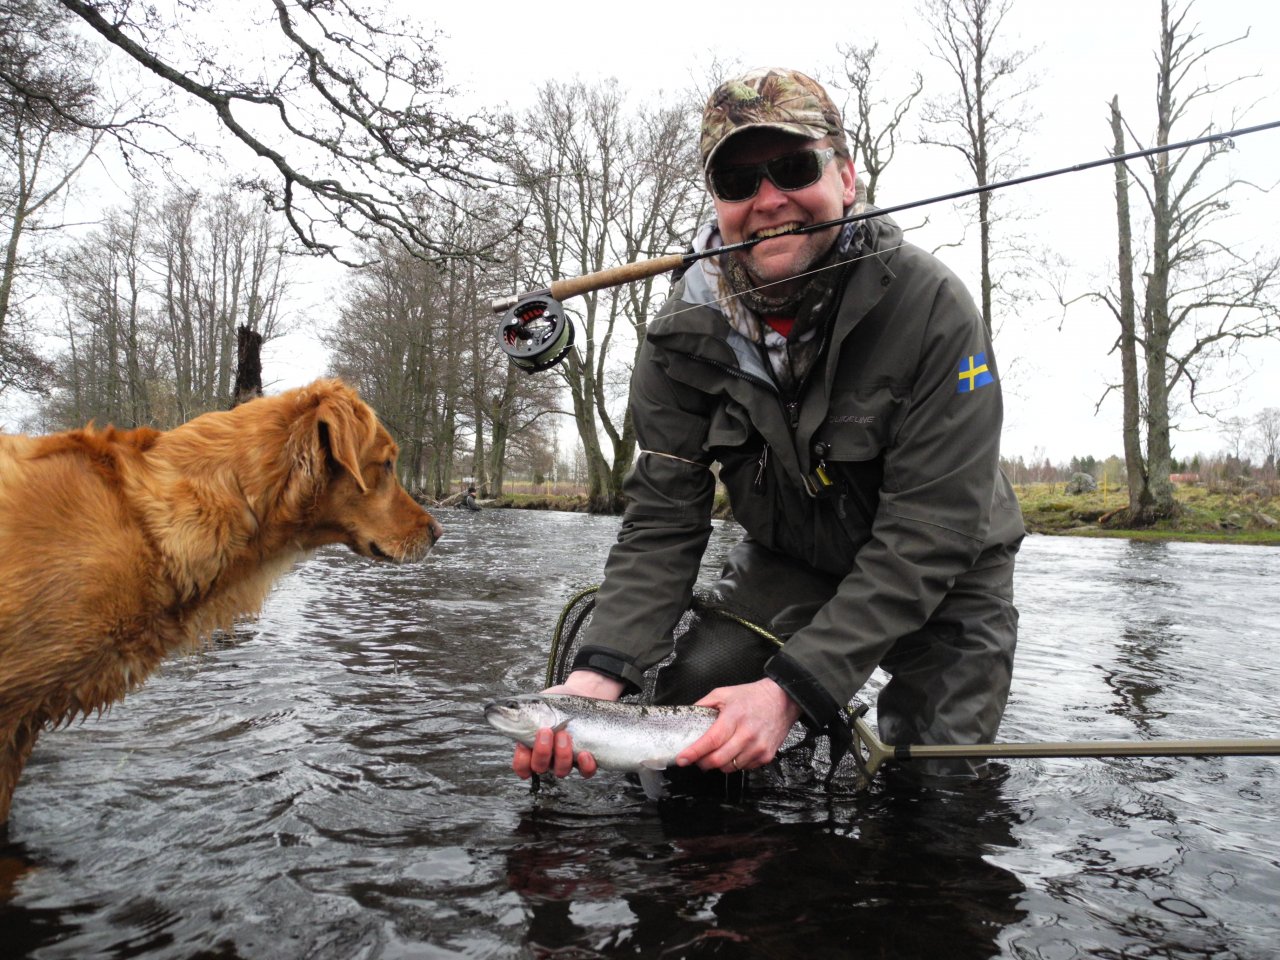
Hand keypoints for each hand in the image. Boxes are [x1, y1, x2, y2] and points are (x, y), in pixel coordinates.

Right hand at [511, 670, 624, 779]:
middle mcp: (549, 758)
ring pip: (561, 771)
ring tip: (565, 734)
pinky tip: (585, 752)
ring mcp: (568, 760)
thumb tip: (493, 709)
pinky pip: (586, 772)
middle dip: (541, 751)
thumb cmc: (556, 701)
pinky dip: (585, 766)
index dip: (521, 762)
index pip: (522, 767)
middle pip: (540, 767)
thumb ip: (519, 709)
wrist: (583, 692)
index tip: (524, 744)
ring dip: (562, 755)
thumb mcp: (536, 703)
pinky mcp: (588, 758)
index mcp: (533, 747)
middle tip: (547, 731)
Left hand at [675, 678, 801, 773]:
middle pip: (719, 760)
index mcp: (734, 717)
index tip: (682, 759)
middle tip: (697, 758)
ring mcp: (758, 747)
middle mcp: (747, 734)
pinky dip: (734, 764)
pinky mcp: (766, 756)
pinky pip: (744, 768)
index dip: (694, 752)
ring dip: (719, 764)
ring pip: (730, 768)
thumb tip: (687, 717)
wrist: (782, 700)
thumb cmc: (752, 697)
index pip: (711, 740)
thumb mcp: (723, 693)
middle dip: (702, 763)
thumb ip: (703, 705)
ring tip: (717, 752)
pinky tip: (734, 751)